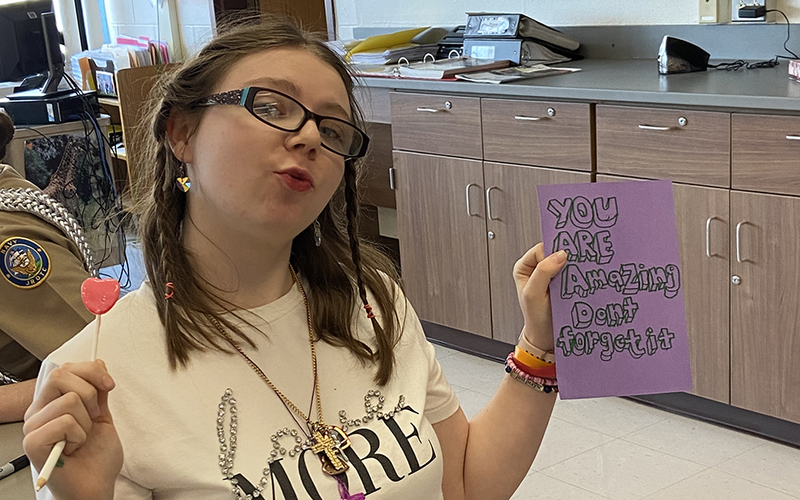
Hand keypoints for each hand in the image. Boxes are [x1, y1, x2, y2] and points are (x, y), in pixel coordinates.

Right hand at [23, 360, 121, 499]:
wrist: (96, 485)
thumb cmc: (97, 457)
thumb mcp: (103, 416)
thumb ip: (98, 392)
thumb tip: (98, 363)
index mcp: (53, 402)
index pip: (67, 368)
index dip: (92, 371)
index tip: (109, 385)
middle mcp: (39, 411)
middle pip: (61, 375)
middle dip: (90, 393)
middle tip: (93, 417)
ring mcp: (33, 426)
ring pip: (68, 400)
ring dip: (86, 422)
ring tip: (81, 439)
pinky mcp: (33, 442)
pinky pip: (64, 422)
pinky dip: (78, 435)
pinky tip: (73, 448)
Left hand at [513, 243, 566, 351]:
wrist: (547, 336)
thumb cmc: (536, 318)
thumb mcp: (533, 294)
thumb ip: (542, 272)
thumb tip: (558, 255)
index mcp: (524, 267)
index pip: (540, 249)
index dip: (551, 254)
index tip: (562, 262)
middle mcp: (536, 269)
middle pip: (553, 253)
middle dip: (564, 259)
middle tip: (571, 268)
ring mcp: (550, 276)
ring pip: (564, 263)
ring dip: (572, 268)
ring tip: (574, 278)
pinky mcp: (562, 283)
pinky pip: (571, 273)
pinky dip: (576, 276)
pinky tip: (579, 282)